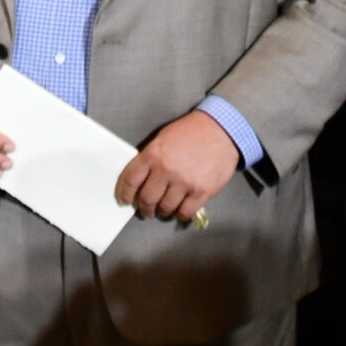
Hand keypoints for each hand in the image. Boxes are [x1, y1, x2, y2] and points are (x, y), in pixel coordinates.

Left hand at [115, 111, 240, 224]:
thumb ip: (150, 158)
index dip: (125, 194)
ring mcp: (184, 183)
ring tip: (163, 210)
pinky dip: (180, 214)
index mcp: (153, 154)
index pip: (131, 180)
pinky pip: (184, 213)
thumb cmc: (190, 132)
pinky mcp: (201, 192)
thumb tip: (141, 179)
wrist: (221, 131)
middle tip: (146, 210)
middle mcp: (166, 170)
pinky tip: (180, 209)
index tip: (124, 200)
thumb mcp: (163, 138)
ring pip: (165, 209)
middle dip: (144, 208)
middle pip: (147, 199)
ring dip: (162, 212)